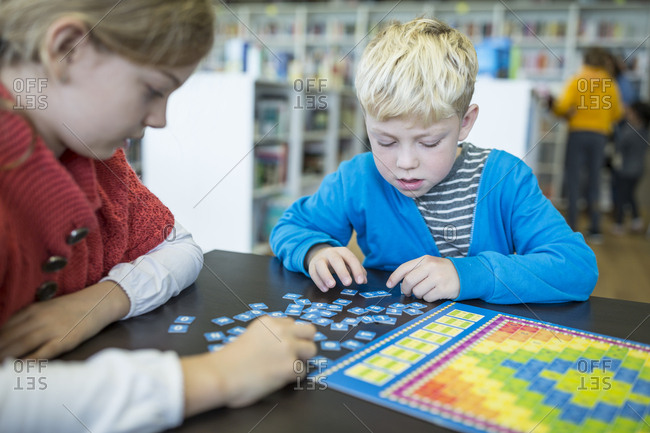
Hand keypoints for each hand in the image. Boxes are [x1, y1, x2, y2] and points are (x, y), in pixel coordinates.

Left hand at [0, 281, 129, 359]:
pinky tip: (18, 368)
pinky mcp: (65, 340)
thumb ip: (28, 319)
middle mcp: (39, 319)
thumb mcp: (47, 308)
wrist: (99, 303)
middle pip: (9, 338)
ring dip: (6, 357)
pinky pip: (42, 353)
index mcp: (33, 310)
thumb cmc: (72, 308)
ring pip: (21, 345)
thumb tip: (8, 333)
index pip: (5, 329)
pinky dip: (28, 362)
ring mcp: (52, 329)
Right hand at [182, 316, 316, 415]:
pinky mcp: (290, 366)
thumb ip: (267, 336)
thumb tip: (278, 344)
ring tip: (287, 367)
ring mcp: (288, 348)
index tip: (282, 345)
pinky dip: (294, 377)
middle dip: (304, 342)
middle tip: (295, 354)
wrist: (221, 374)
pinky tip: (279, 379)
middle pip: (310, 330)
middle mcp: (281, 331)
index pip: (292, 323)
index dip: (289, 336)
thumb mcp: (250, 336)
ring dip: (303, 359)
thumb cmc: (229, 360)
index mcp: (269, 322)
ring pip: (311, 350)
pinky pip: (303, 372)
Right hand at [306, 245, 366, 291]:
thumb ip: (357, 270)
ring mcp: (320, 259)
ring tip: (332, 286)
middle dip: (342, 271)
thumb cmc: (338, 261)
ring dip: (326, 275)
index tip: (360, 281)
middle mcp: (331, 253)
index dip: (356, 270)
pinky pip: (313, 273)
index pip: (351, 259)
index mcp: (343, 252)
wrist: (319, 253)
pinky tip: (325, 289)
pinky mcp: (312, 266)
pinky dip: (319, 282)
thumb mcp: (348, 262)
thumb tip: (364, 280)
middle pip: (336, 260)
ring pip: (321, 265)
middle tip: (348, 283)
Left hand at [386, 256, 459, 301]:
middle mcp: (431, 267)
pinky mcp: (443, 289)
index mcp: (425, 259)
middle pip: (408, 281)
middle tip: (409, 292)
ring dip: (419, 294)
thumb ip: (415, 270)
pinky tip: (435, 293)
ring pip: (417, 291)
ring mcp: (437, 278)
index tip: (389, 285)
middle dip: (406, 289)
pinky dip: (428, 298)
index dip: (394, 277)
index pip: (404, 268)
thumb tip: (399, 283)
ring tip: (427, 290)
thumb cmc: (442, 271)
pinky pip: (427, 298)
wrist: (465, 274)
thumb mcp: (430, 264)